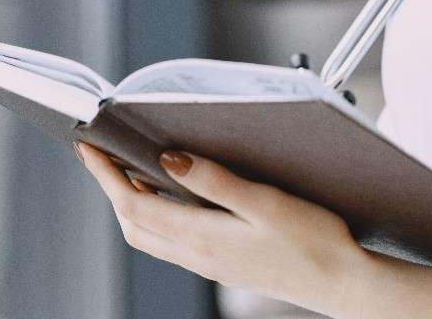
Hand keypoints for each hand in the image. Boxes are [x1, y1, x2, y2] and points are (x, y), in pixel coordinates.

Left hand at [74, 141, 368, 316]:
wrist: (343, 284)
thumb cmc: (314, 242)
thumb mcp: (265, 202)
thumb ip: (214, 181)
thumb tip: (168, 159)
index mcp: (202, 238)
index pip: (133, 204)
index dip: (106, 175)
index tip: (88, 146)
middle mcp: (197, 255)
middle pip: (133, 223)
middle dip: (111, 187)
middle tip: (103, 153)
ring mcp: (209, 264)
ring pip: (150, 235)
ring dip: (132, 202)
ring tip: (129, 168)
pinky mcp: (223, 265)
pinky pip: (172, 241)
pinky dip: (157, 216)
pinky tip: (173, 196)